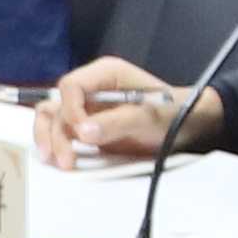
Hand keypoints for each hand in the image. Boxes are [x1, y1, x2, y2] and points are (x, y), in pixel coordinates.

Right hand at [44, 54, 203, 162]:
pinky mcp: (87, 128)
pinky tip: (62, 161)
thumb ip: (116, 122)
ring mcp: (86, 109)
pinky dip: (58, 145)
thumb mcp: (148, 117)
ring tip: (60, 163)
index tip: (81, 133)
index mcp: (105, 74)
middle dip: (56, 132)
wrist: (187, 127)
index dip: (70, 109)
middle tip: (65, 160)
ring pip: (53, 118)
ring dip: (50, 139)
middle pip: (57, 105)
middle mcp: (91, 89)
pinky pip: (63, 133)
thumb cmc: (171, 114)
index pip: (72, 86)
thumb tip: (82, 132)